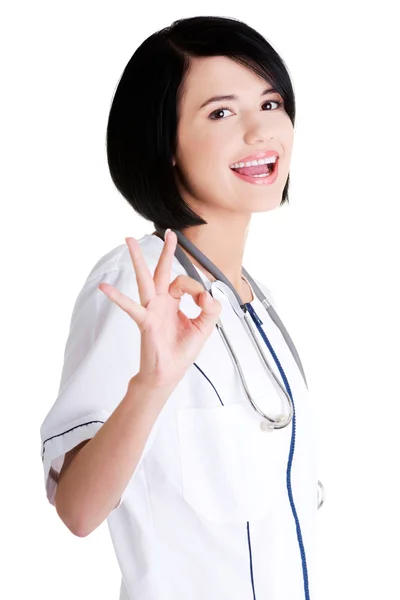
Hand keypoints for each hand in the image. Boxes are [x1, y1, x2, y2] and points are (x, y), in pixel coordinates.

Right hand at [98, 230, 221, 389]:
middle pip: (162, 271)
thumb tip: (208, 294)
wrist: (168, 373)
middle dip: (166, 251)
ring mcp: (151, 310)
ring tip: (128, 240)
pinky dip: (117, 297)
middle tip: (169, 233)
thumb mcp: (203, 328)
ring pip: (145, 280)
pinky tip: (105, 287)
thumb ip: (210, 310)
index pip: (185, 283)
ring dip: (138, 260)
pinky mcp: (145, 322)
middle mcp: (161, 302)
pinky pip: (131, 307)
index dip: (197, 289)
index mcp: (173, 302)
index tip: (202, 302)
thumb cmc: (180, 352)